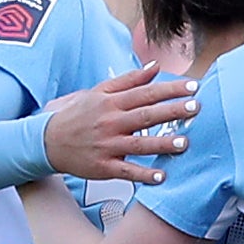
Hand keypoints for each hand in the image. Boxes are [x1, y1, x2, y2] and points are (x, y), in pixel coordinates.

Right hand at [40, 63, 192, 183]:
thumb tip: (155, 67)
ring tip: (184, 143)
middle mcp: (111, 122)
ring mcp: (108, 145)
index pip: (146, 93)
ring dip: (162, 144)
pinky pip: (127, 171)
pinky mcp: (104, 166)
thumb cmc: (78, 115)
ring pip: (139, 144)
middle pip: (146, 115)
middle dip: (171, 111)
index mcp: (111, 102)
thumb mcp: (99, 92)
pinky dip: (144, 175)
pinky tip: (162, 177)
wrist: (48, 141)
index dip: (170, 90)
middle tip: (195, 108)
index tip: (193, 88)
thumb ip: (129, 80)